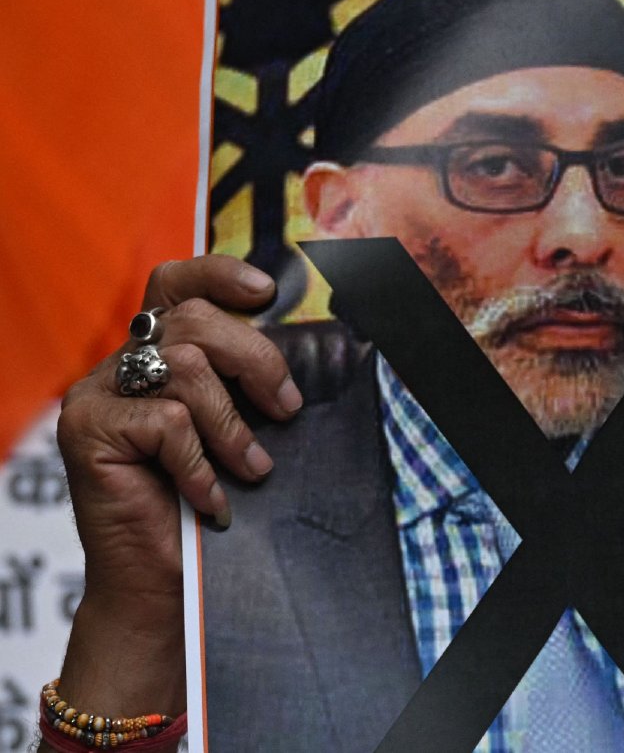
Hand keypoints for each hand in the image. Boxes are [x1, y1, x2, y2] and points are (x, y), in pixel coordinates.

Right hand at [52, 256, 298, 722]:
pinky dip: (201, 464)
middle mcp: (118, 367)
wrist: (161, 584)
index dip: (218, 274)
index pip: (175, 285)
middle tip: (286, 409)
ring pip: (184, 368)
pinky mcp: (87, 432)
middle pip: (193, 321)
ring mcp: (96, 397)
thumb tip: (301, 350)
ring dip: (232, 424)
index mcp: (152, 355)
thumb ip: (242, 383)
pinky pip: (167, 423)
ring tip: (251, 469)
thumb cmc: (206, 504)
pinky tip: (210, 499)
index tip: (266, 291)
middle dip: (255, 359)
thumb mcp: (232, 430)